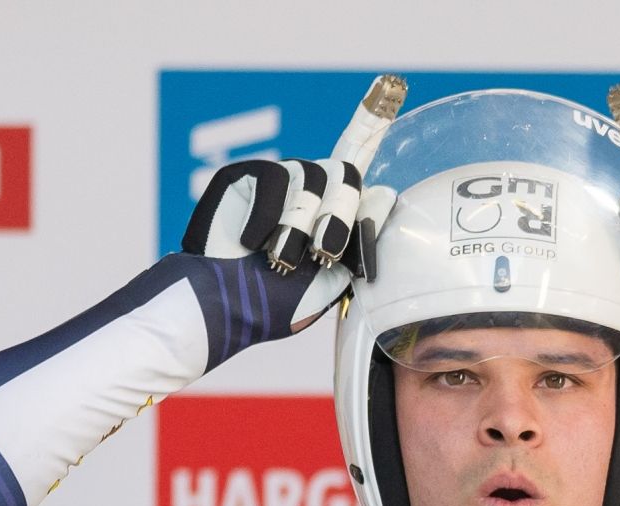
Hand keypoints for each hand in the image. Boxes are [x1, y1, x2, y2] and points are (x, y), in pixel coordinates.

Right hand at [181, 74, 405, 338]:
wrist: (226, 305)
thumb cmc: (275, 301)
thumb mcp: (331, 278)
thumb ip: (357, 237)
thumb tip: (383, 191)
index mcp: (330, 210)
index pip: (357, 162)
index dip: (372, 122)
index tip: (393, 86)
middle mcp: (306, 188)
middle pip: (345, 173)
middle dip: (340, 215)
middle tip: (323, 253)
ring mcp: (276, 179)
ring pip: (312, 177)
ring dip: (302, 224)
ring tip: (281, 258)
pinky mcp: (243, 174)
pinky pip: (275, 179)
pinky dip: (270, 217)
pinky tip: (254, 243)